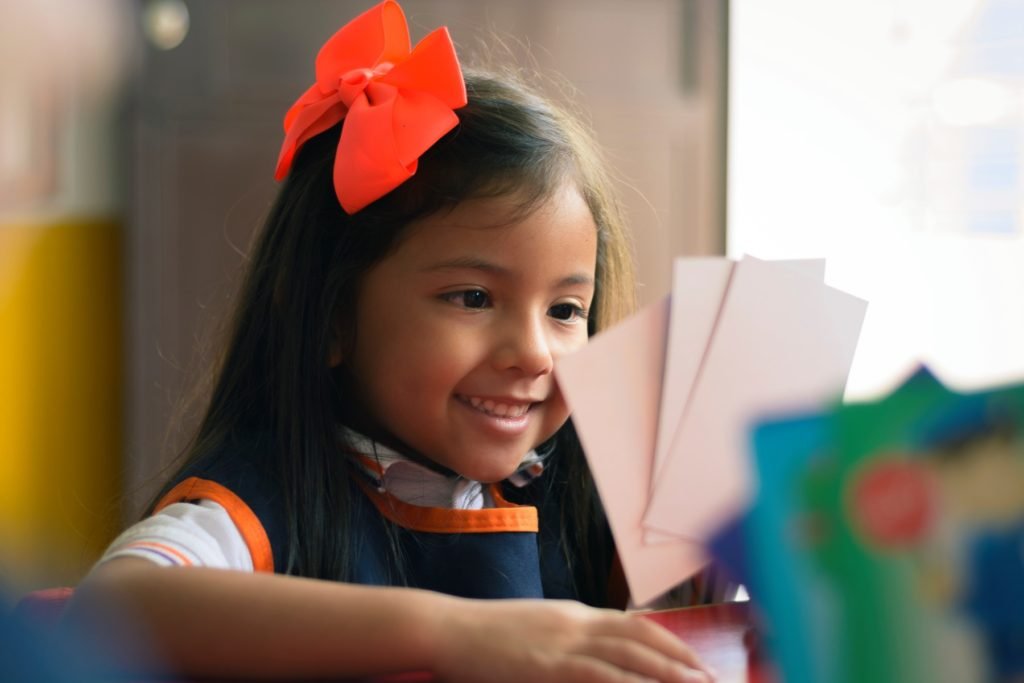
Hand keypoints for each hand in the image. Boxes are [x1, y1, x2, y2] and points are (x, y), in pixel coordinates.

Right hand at [433, 598, 714, 682]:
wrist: (447, 628)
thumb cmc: (484, 634)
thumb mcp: (533, 628)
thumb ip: (565, 636)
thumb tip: (593, 653)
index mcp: (572, 615)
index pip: (631, 625)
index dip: (667, 641)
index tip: (692, 658)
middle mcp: (575, 624)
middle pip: (639, 637)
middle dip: (679, 656)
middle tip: (709, 676)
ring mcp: (562, 644)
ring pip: (628, 656)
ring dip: (666, 672)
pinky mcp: (546, 666)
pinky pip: (597, 676)